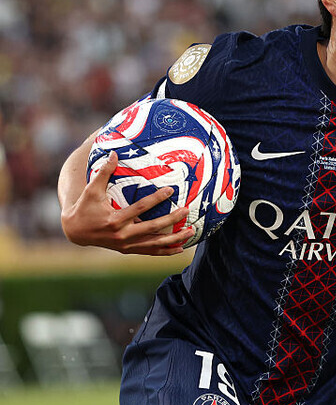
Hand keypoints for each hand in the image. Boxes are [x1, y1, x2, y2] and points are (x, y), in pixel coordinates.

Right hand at [60, 151, 193, 254]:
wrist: (75, 231)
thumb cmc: (85, 207)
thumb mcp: (92, 190)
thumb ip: (104, 172)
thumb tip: (114, 153)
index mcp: (114, 220)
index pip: (140, 208)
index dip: (156, 198)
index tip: (171, 189)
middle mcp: (122, 235)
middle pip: (152, 228)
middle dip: (171, 220)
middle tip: (186, 210)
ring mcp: (126, 245)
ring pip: (154, 244)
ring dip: (174, 239)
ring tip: (191, 231)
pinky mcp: (128, 250)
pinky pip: (150, 252)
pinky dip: (166, 251)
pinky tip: (180, 248)